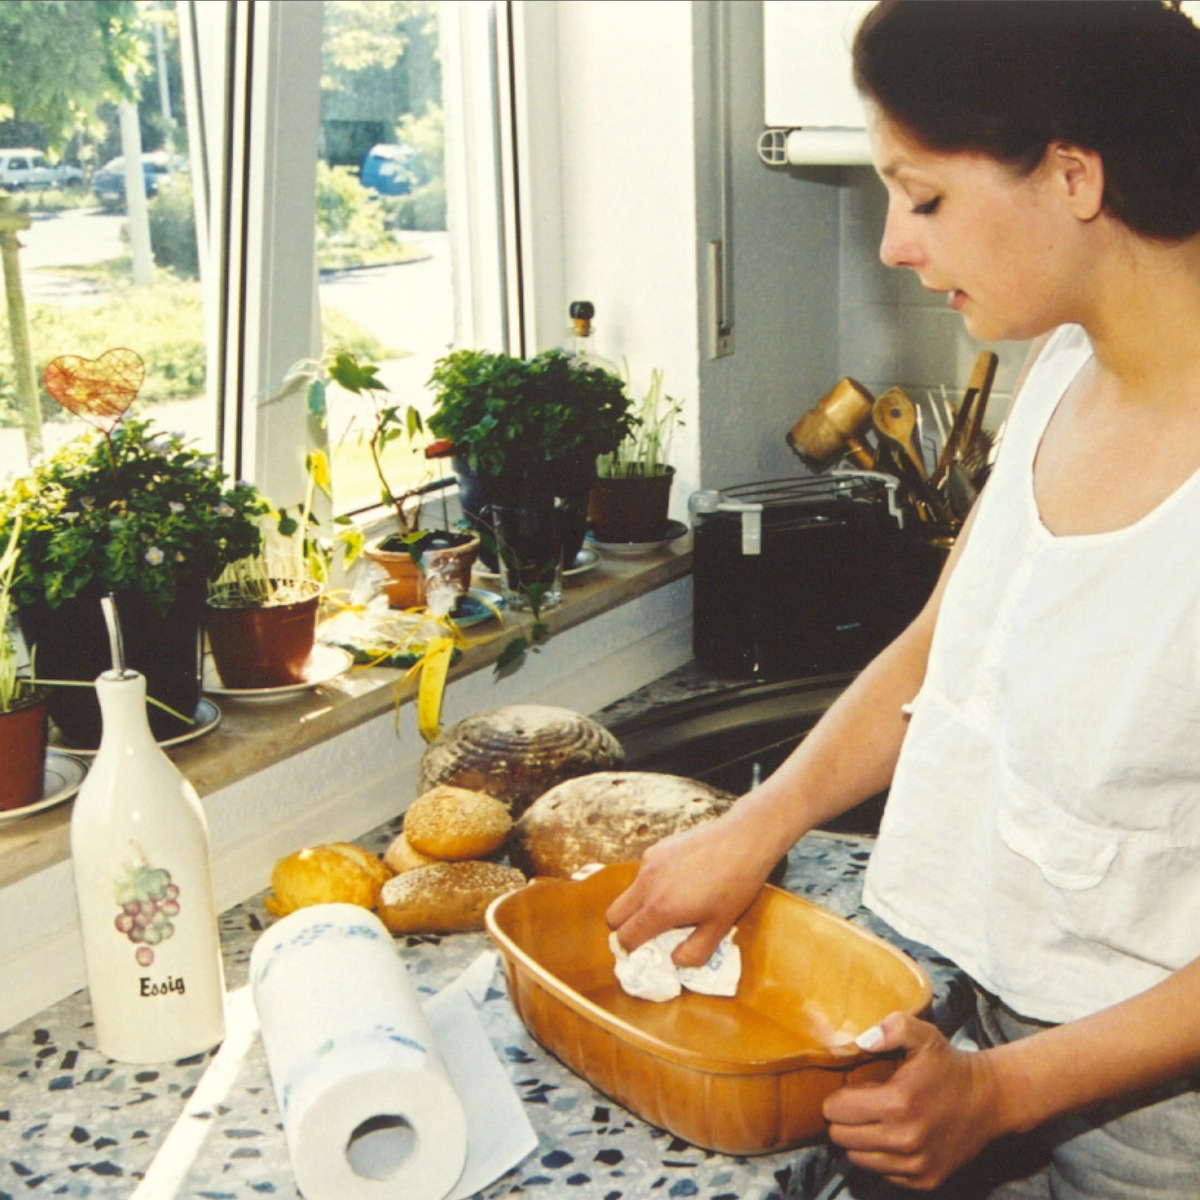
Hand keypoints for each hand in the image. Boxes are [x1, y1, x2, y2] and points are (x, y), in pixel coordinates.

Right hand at [604, 816, 770, 966]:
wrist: (744, 840)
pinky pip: (643, 873)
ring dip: (640, 904)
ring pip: (629, 892)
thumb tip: (674, 960)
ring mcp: (649, 862)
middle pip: (614, 915)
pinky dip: (652, 883)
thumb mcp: (719, 928)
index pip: (625, 937)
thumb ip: (694, 953)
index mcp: (660, 909)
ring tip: (673, 902)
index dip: (632, 949)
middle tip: (651, 931)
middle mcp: (647, 884)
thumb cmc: (735, 886)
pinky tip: (681, 879)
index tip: (646, 950)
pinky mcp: (656, 847)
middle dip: (626, 927)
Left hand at [824, 1013, 1006, 1190]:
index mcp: (898, 1102)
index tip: (850, 1090)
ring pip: (858, 1158)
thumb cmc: (949, 1066)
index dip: (837, 1098)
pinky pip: (882, 1173)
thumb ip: (890, 1028)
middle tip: (859, 1105)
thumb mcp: (922, 1034)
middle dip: (844, 1120)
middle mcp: (905, 1139)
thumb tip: (862, 1042)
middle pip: (842, 1138)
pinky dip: (881, 1156)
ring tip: (875, 1120)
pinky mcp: (925, 1179)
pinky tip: (893, 1136)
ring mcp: (916, 1164)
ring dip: (859, 1140)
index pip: (838, 1111)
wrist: (988, 1099)